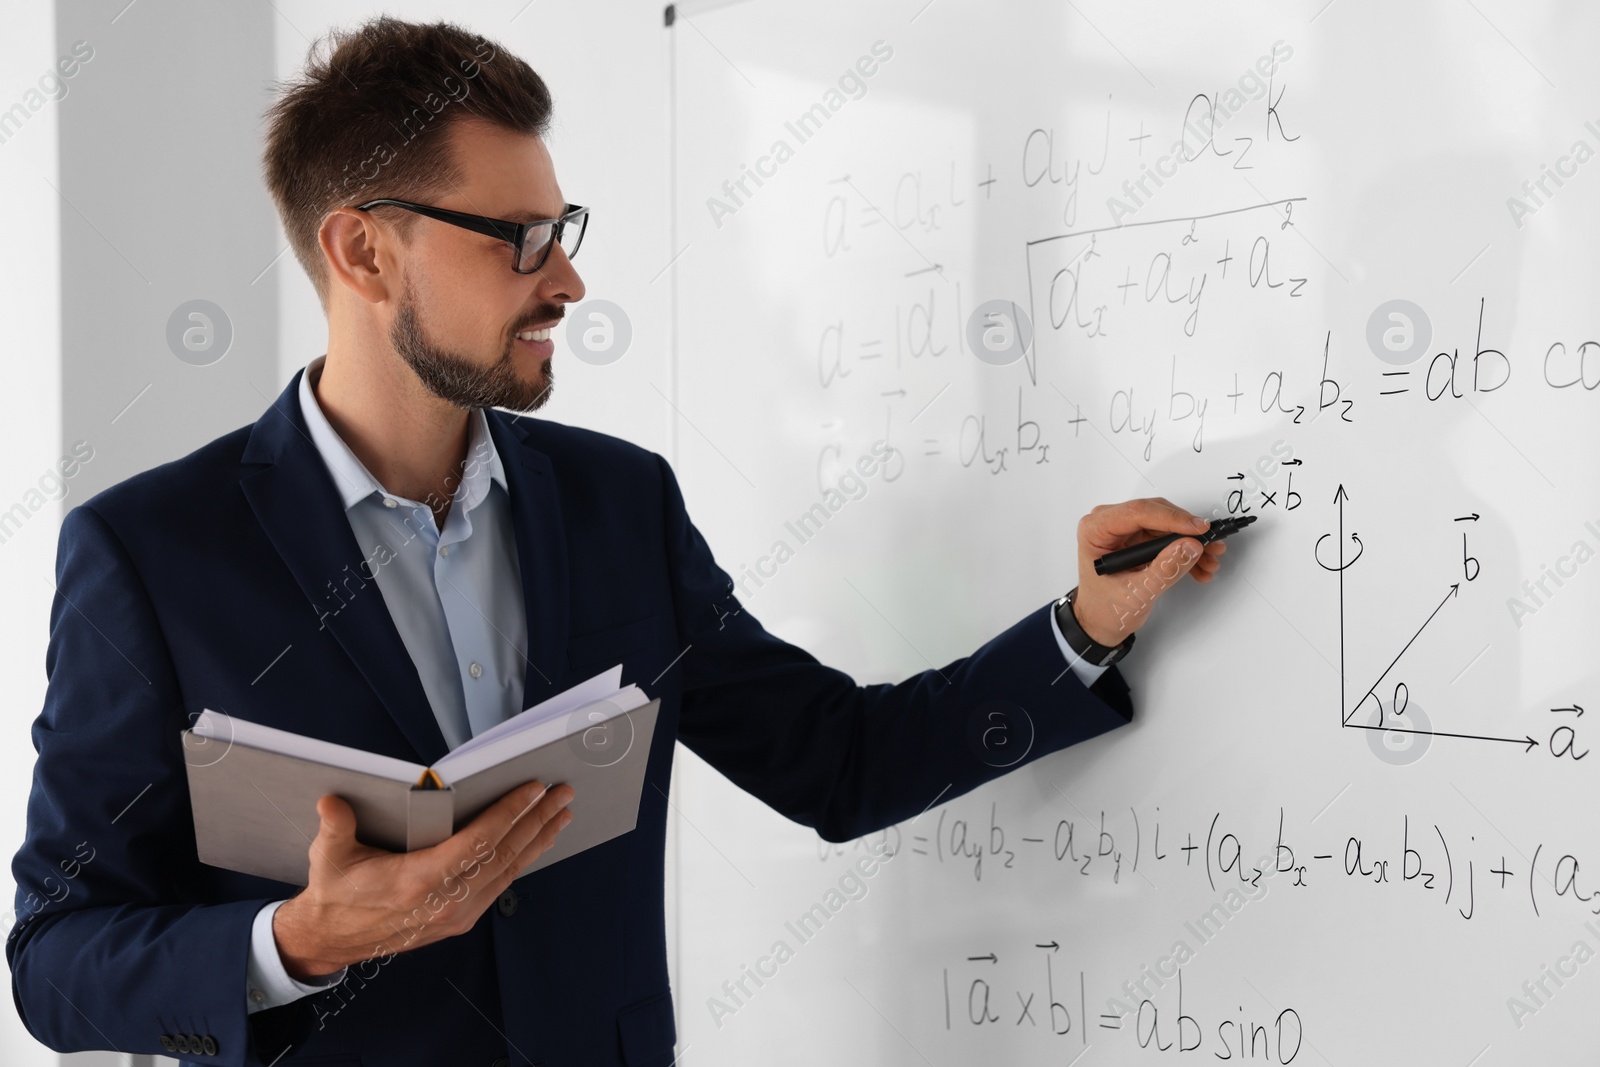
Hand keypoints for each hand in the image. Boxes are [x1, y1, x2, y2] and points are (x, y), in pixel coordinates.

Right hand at [273, 780, 575, 979]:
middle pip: (503, 854)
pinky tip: (534, 842)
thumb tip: (333, 802)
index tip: (533, 790)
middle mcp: (445, 902)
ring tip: (560, 814)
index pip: (478, 842)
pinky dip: (521, 859)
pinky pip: (499, 885)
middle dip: (537, 820)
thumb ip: (334, 826)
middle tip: (562, 793)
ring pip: (507, 871)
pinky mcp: (459, 920)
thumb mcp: (328, 857)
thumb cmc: (336, 895)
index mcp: (418, 883)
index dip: (509, 813)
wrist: (332, 939)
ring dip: (537, 840)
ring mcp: (456, 914)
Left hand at [1073, 497, 1226, 645]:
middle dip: (1186, 531)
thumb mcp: (1136, 593)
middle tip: (1210, 545)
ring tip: (1208, 561)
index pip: (1138, 512)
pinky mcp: (1138, 540)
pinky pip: (1167, 537)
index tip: (1198, 529)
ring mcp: (1125, 531)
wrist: (1099, 622)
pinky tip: (1199, 566)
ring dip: (1190, 542)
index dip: (1172, 518)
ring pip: (1166, 525)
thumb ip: (1164, 570)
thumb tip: (1189, 546)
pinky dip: (1185, 550)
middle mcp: (1109, 524)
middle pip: (1156, 514)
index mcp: (1096, 530)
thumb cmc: (1104, 609)